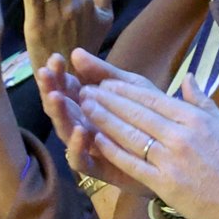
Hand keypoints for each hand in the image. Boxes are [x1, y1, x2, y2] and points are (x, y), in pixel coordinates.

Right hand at [38, 50, 153, 191]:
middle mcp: (83, 123)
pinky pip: (80, 160)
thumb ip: (103, 72)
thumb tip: (76, 52)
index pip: (66, 86)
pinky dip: (76, 146)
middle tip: (45, 73)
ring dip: (58, 113)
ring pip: (65, 130)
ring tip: (55, 96)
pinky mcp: (98, 167)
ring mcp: (88, 145)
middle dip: (50, 89)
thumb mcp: (130, 87)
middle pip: (60, 107)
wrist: (173, 151)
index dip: (59, 73)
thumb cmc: (149, 116)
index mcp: (88, 103)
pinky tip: (80, 130)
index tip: (56, 58)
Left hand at [81, 73, 218, 218]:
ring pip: (131, 135)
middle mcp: (180, 135)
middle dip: (108, 101)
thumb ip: (203, 102)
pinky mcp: (164, 183)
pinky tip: (97, 141)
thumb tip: (188, 78)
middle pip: (137, 114)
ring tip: (85, 109)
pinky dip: (114, 151)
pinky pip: (133, 164)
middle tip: (86, 91)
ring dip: (104, 120)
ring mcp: (171, 159)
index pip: (153, 99)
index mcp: (195, 119)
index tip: (106, 84)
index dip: (126, 91)